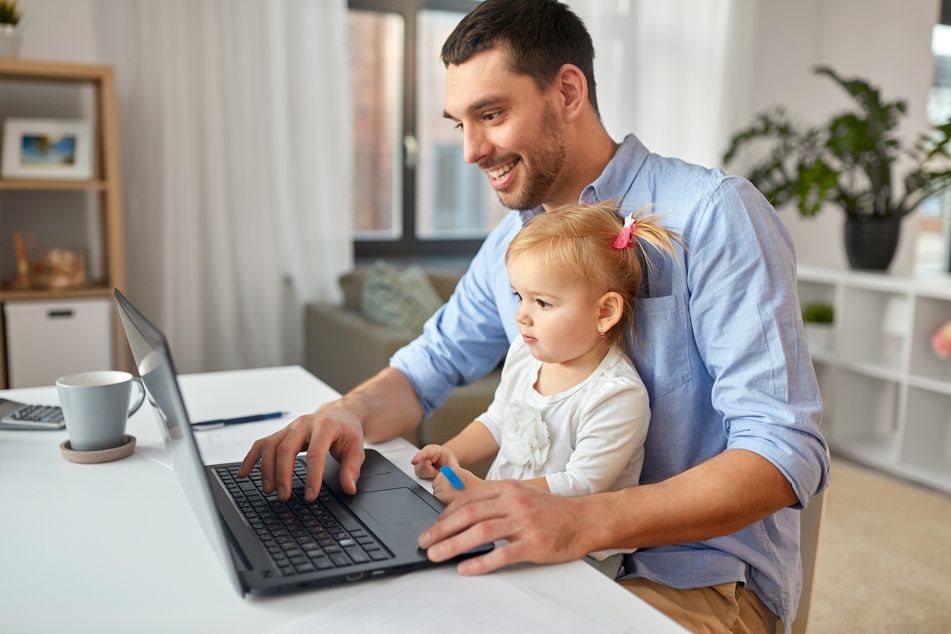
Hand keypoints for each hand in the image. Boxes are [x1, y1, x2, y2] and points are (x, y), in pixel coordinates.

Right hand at [238, 398, 365, 500]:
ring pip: (271, 445)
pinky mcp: (282, 432)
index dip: (311, 476)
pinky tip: (244, 473)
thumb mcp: (356, 449)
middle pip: (287, 448)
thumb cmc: (347, 432)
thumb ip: (352, 469)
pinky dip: (251, 458)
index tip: (310, 496)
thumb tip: (349, 488)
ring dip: (267, 469)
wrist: (340, 414)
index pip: (315, 453)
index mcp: (325, 427)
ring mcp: (291, 427)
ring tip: (270, 490)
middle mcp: (305, 424)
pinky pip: (262, 444)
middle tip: (284, 496)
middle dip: (283, 474)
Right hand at [411, 444, 459, 479]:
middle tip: (439, 468)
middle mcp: (422, 457)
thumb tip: (454, 472)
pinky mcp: (418, 472)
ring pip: (423, 473)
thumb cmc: (444, 457)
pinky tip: (432, 473)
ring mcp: (418, 465)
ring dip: (432, 474)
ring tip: (436, 469)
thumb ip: (453, 465)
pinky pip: (423, 477)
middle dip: (433, 471)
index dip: (418, 457)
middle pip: (424, 468)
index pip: (423, 453)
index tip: (414, 461)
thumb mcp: (451, 459)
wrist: (442, 460)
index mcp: (430, 450)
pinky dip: (429, 477)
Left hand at [417, 480, 592, 574]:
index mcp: (508, 489)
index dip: (445, 514)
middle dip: (441, 529)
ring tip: (437, 555)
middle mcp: (513, 502)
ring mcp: (523, 522)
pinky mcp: (533, 543)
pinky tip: (466, 568)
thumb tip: (466, 512)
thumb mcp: (522, 495)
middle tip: (425, 541)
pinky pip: (501, 554)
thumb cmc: (552, 511)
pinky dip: (480, 562)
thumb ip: (496, 500)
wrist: (585, 520)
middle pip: (468, 514)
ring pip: (480, 532)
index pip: (468, 498)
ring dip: (453, 545)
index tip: (433, 526)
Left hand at [431, 466, 483, 503]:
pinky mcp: (442, 495)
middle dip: (441, 487)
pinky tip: (450, 499)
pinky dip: (441, 499)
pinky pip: (436, 497)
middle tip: (452, 492)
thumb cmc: (472, 485)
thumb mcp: (460, 473)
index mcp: (449, 470)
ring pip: (435, 491)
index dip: (443, 482)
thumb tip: (440, 478)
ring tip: (452, 495)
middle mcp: (445, 476)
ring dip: (440, 494)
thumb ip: (449, 474)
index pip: (438, 476)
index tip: (450, 486)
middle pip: (435, 483)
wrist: (480, 493)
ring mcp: (443, 485)